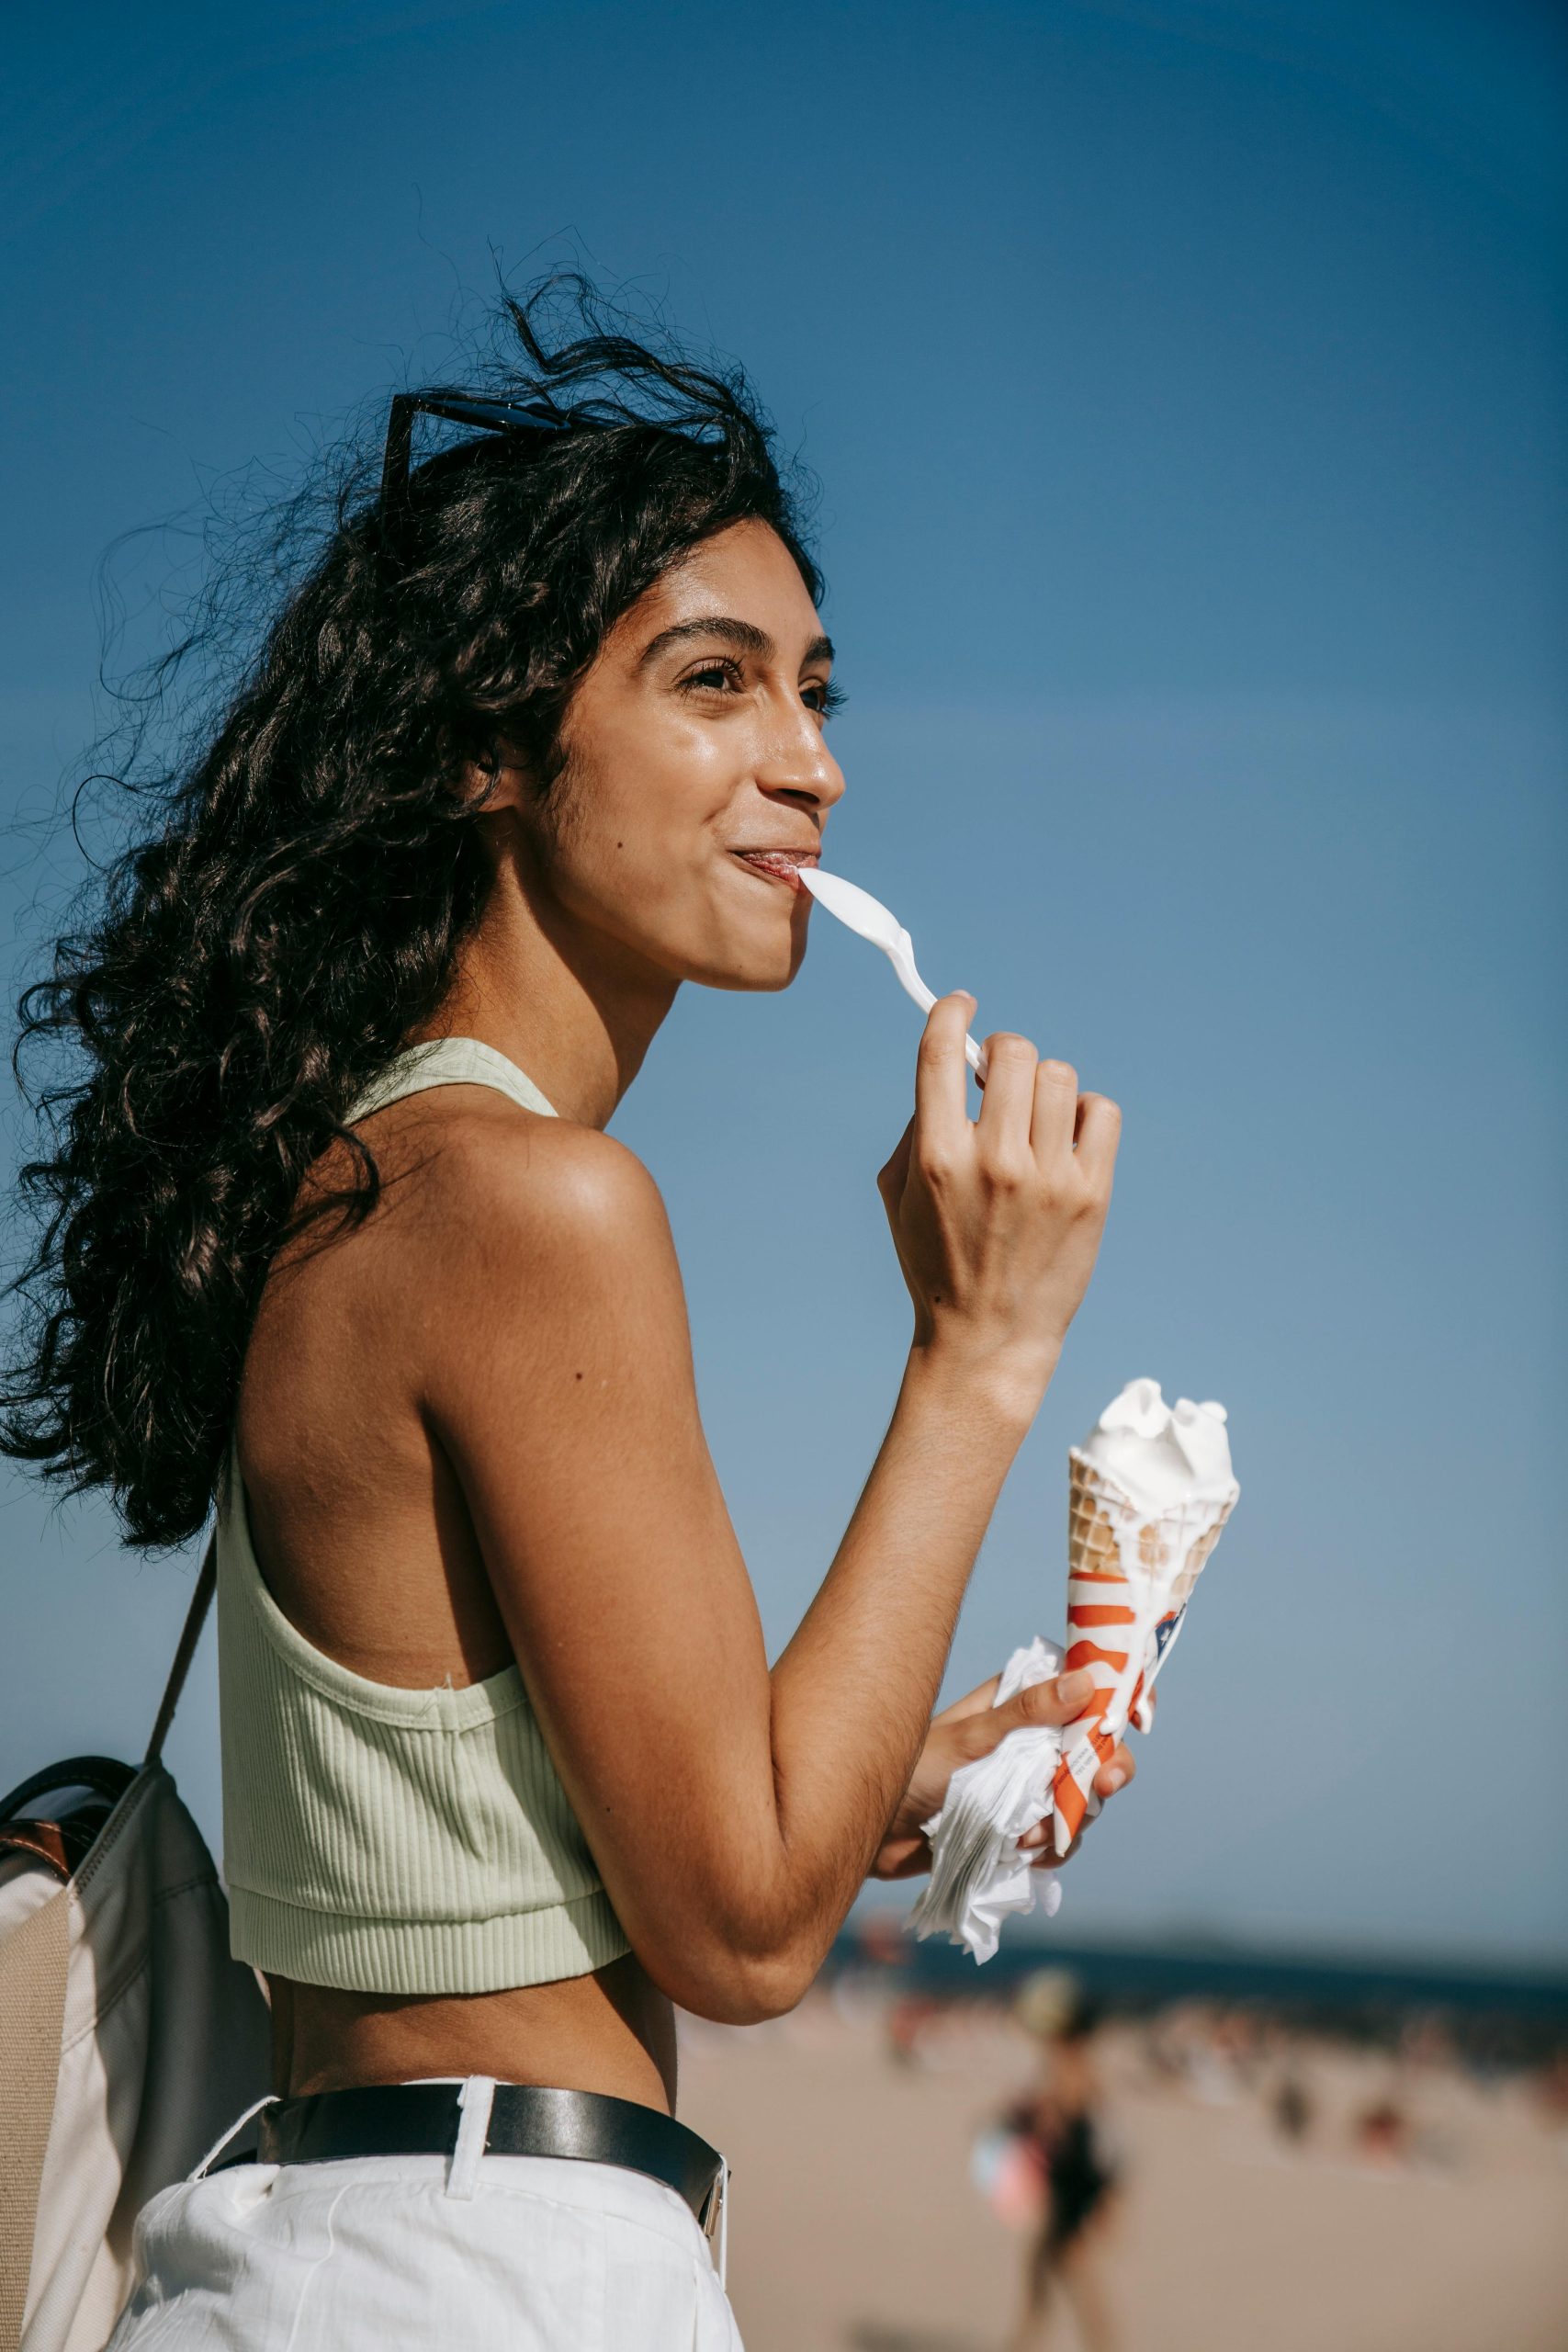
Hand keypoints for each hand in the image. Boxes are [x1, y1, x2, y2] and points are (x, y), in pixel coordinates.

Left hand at [869, 1667, 1136, 1879]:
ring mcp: (1025, 1784)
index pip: (1081, 1687)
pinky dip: (1050, 1848)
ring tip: (1027, 1834)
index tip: (1137, 1719)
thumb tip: (1086, 1681)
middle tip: (1105, 1786)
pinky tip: (1021, 1851)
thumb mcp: (969, 1738)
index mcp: (1017, 1702)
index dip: (1116, 1698)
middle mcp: (1028, 1740)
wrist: (872, 1831)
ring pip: (1081, 1800)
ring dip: (1068, 1820)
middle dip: (1105, 1771)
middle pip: (1094, 1751)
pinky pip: (1059, 1837)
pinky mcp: (1018, 1825)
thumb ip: (1025, 1713)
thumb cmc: (910, 1770)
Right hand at [877, 999, 1119, 1414]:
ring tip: (1034, 1119)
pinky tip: (1068, 1138)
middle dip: (1004, 1056)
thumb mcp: (898, 1196)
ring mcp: (1049, 1177)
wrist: (988, 1338)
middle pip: (1014, 1052)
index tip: (962, 1005)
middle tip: (1000, 1083)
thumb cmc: (936, 1263)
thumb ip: (918, 1127)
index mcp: (936, 1157)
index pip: (942, 1052)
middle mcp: (994, 1161)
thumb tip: (956, 1069)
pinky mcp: (1093, 1193)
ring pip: (1060, 1076)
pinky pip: (1102, 1111)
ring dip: (1044, 1086)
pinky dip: (1085, 1113)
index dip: (953, 1012)